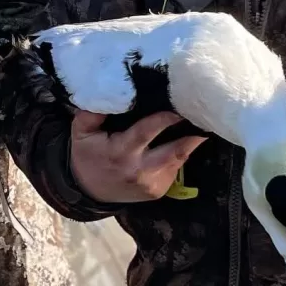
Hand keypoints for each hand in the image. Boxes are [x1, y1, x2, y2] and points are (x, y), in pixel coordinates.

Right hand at [69, 109, 206, 204]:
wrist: (89, 192)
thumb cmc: (89, 156)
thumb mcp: (82, 133)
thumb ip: (92, 113)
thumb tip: (113, 93)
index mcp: (120, 153)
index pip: (147, 132)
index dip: (166, 118)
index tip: (182, 103)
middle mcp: (140, 170)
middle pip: (176, 150)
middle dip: (193, 133)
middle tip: (203, 113)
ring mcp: (152, 183)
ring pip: (180, 157)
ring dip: (191, 140)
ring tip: (199, 122)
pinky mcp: (159, 190)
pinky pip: (175, 167)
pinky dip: (180, 152)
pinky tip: (181, 139)